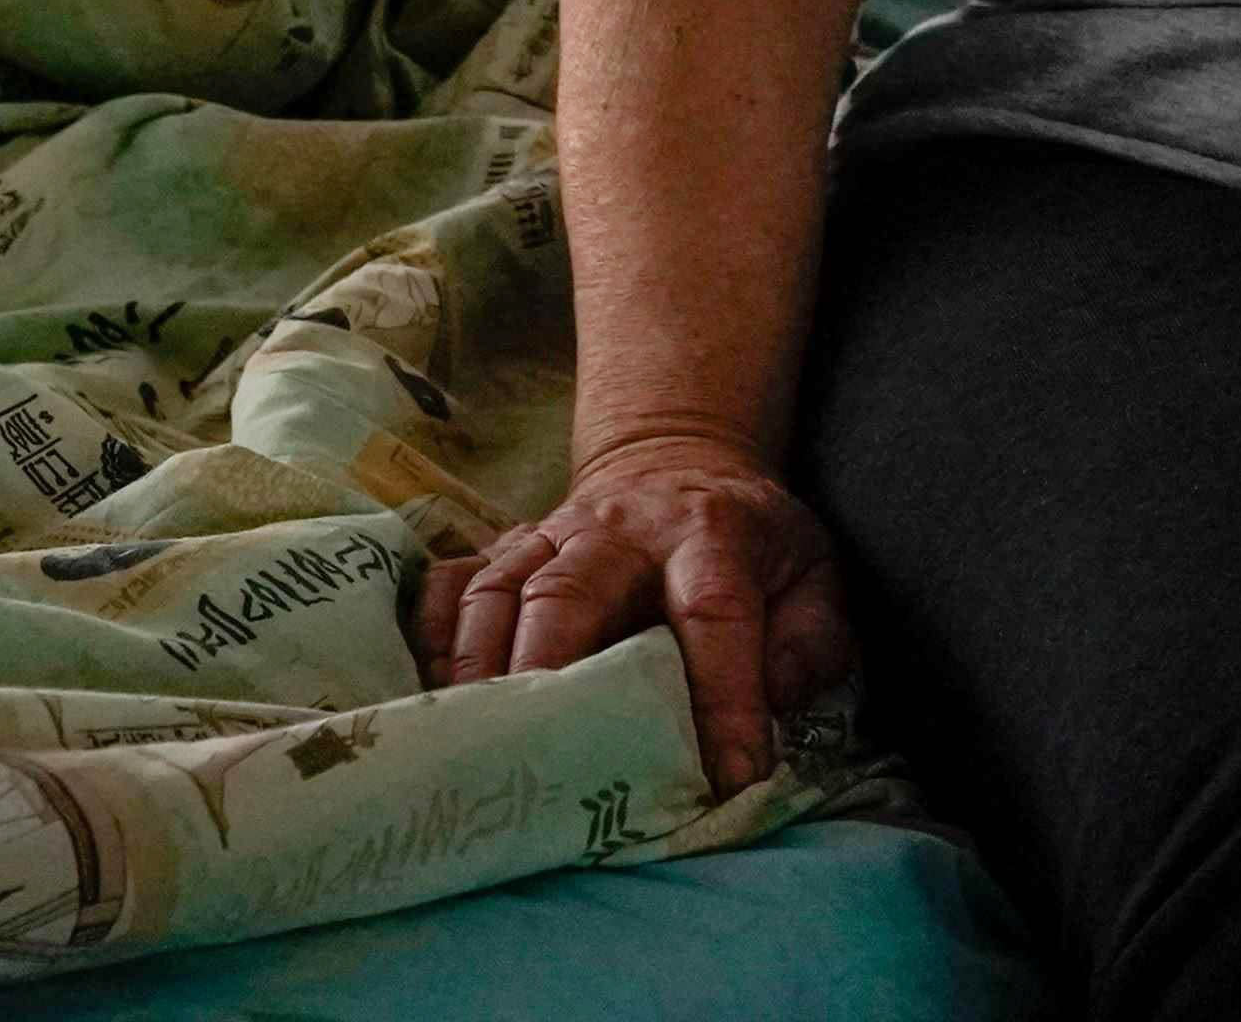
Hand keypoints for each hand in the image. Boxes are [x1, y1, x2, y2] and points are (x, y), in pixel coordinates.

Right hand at [414, 427, 853, 794]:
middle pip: (571, 588)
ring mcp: (551, 534)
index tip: (727, 777)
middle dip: (553, 669)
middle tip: (545, 751)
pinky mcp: (506, 548)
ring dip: (481, 664)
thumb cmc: (749, 546)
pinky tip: (427, 693)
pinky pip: (452, 581)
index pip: (714, 613)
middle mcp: (620, 529)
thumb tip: (772, 702)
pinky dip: (431, 634)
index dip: (721, 697)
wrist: (676, 463)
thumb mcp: (813, 578)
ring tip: (473, 739)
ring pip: (500, 587)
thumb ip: (810, 643)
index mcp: (710, 535)